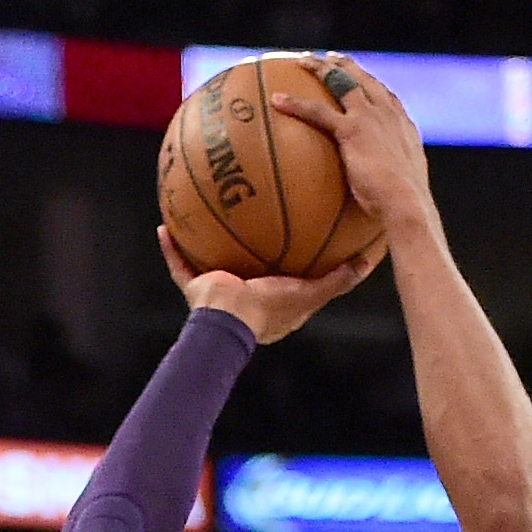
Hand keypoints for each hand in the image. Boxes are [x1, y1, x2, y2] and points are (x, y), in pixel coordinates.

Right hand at [162, 229, 384, 344]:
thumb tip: (367, 261)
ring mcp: (215, 291)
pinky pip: (178, 263)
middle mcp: (241, 295)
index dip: (284, 257)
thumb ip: (337, 280)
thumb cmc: (270, 309)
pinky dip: (171, 247)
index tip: (291, 232)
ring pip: (206, 260)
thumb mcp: (310, 293)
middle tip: (246, 211)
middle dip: (242, 242)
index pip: (276, 276)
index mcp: (267, 302)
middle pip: (241, 263)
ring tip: (201, 212)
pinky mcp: (194, 288)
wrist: (231, 320)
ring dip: (202, 240)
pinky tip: (165, 224)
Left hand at [307, 54, 437, 233]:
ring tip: (301, 62)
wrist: (407, 205)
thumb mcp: (400, 196)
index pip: (386, 98)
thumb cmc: (405, 211)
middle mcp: (388, 115)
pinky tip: (276, 101)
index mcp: (403, 127)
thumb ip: (387, 193)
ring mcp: (371, 118)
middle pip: (364, 79)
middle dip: (345, 65)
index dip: (371, 85)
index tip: (360, 78)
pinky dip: (296, 104)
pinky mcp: (352, 130)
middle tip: (330, 58)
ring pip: (341, 82)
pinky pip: (317, 111)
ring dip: (320, 68)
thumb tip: (376, 219)